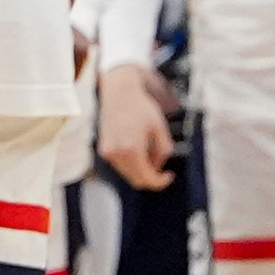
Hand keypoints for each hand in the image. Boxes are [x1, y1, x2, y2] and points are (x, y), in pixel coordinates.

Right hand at [96, 62, 177, 192]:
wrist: (119, 92)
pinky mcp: (104, 149)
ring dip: (142, 170)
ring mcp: (108, 153)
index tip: (170, 176)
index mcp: (131, 150)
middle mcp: (116, 154)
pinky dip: (133, 164)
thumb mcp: (160, 128)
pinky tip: (139, 149)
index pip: (147, 178)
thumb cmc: (141, 107)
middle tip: (164, 171)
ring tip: (151, 153)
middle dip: (152, 178)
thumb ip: (164, 151)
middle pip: (137, 180)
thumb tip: (158, 166)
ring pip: (128, 174)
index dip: (161, 182)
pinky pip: (121, 165)